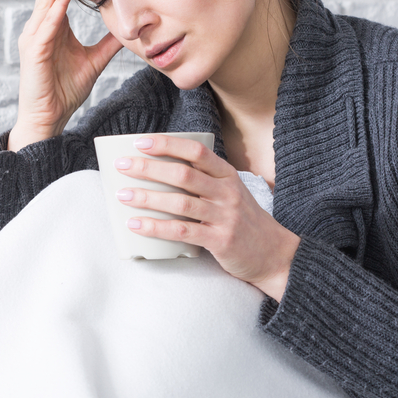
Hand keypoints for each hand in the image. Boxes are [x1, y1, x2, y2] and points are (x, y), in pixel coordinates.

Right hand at [9, 0, 122, 150]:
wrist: (47, 119)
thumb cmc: (63, 91)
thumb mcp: (94, 61)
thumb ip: (108, 42)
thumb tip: (128, 25)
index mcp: (51, 26)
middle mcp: (39, 27)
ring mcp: (33, 38)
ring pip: (45, 0)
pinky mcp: (33, 52)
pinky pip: (47, 24)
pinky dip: (56, 7)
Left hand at [115, 134, 299, 300]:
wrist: (275, 255)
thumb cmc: (243, 220)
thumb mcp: (230, 193)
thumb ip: (203, 181)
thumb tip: (157, 172)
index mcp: (227, 175)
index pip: (195, 151)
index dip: (166, 145)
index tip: (140, 142)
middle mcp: (227, 192)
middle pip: (183, 174)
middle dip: (148, 168)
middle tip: (122, 166)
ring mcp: (225, 216)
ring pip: (179, 202)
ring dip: (147, 198)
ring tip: (123, 195)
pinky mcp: (220, 240)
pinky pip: (182, 231)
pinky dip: (156, 227)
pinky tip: (136, 224)